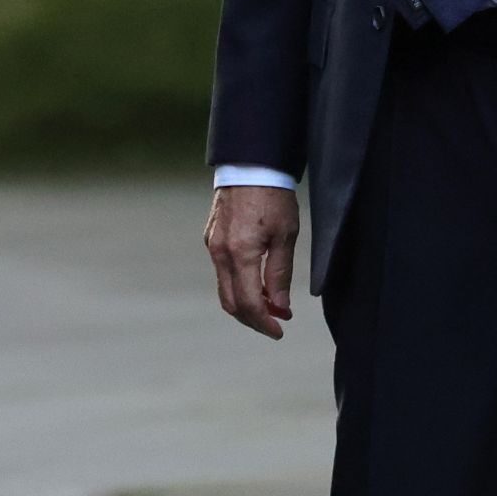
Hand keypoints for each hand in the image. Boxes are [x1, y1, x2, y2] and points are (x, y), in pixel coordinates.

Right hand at [206, 185, 300, 339]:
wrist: (250, 165)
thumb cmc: (273, 197)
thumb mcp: (285, 236)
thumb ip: (280, 274)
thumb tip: (280, 306)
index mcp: (241, 253)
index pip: (249, 303)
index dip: (265, 322)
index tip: (280, 330)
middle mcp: (221, 253)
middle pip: (231, 303)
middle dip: (253, 319)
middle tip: (275, 324)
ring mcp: (213, 246)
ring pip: (224, 290)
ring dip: (245, 303)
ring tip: (269, 305)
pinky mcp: (211, 239)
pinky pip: (222, 272)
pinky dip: (237, 286)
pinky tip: (256, 283)